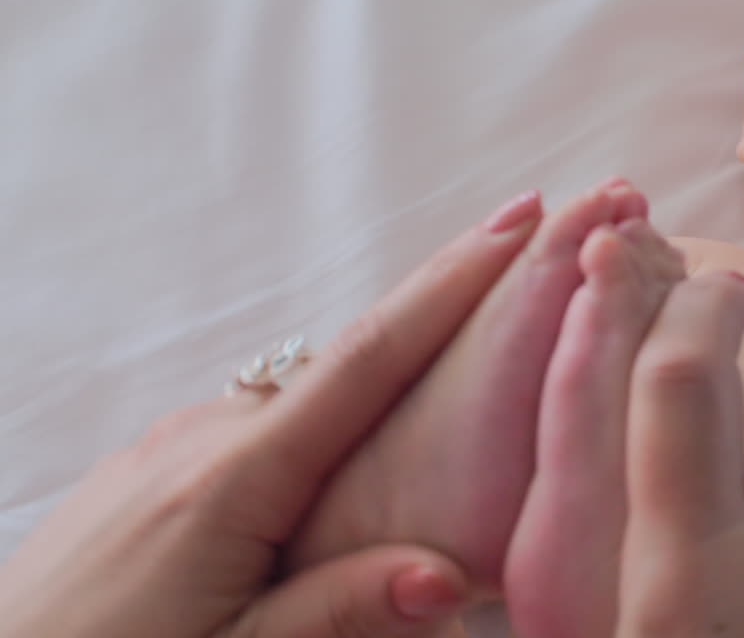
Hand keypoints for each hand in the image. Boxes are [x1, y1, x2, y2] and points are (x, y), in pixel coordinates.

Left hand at [0, 191, 543, 637]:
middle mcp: (206, 435)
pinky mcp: (150, 468)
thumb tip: (448, 574)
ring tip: (439, 414)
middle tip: (515, 299)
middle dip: (435, 328)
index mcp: (236, 477)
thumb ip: (336, 613)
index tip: (512, 221)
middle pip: (349, 367)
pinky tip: (331, 472)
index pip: (369, 359)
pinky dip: (314, 428)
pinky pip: (257, 427)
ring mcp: (172, 445)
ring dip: (374, 394)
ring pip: (301, 403)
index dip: (448, 286)